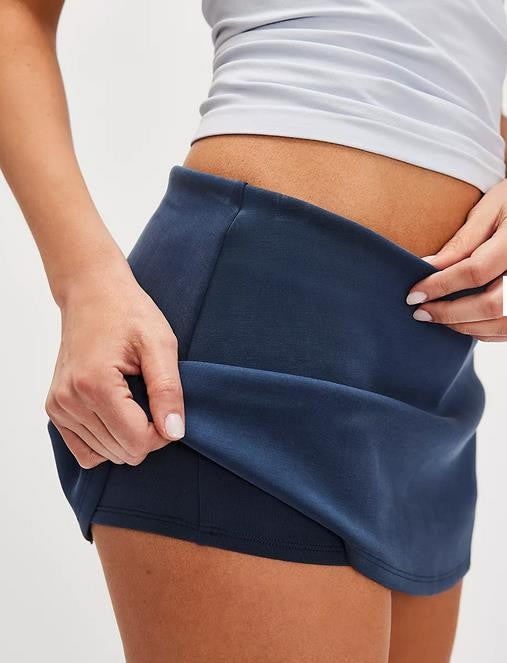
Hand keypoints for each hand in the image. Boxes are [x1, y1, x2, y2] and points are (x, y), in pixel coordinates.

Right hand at [45, 262, 184, 468]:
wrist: (92, 293)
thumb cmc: (128, 313)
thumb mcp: (160, 345)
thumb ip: (168, 390)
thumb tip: (174, 432)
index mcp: (95, 385)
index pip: (137, 442)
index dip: (162, 433)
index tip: (166, 407)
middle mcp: (70, 400)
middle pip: (122, 452)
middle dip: (146, 435)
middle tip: (152, 400)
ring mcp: (59, 406)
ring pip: (104, 454)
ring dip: (126, 436)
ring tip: (133, 399)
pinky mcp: (55, 408)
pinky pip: (84, 451)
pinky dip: (105, 442)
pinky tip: (118, 416)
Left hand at [405, 179, 506, 341]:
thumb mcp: (491, 210)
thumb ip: (463, 240)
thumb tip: (428, 267)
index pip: (475, 271)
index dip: (440, 285)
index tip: (413, 294)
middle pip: (491, 305)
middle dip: (450, 314)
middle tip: (420, 313)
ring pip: (500, 325)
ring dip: (463, 327)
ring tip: (436, 318)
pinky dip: (481, 331)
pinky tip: (460, 322)